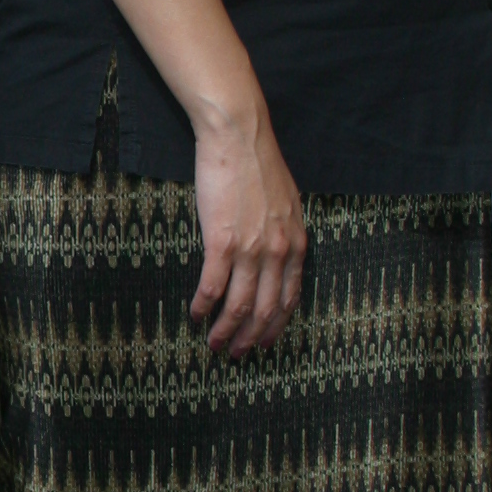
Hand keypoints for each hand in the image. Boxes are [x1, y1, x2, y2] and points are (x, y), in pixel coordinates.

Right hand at [189, 105, 305, 355]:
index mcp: (296, 243)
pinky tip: (195, 314)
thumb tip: (279, 255)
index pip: (289, 298)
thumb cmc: (259, 164)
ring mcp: (251, 249)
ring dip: (225, 330)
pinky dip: (203, 306)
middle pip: (265, 310)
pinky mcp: (222, 242)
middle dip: (251, 338)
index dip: (276, 325)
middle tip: (238, 355)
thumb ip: (286, 233)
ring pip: (239, 306)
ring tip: (214, 344)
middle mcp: (278, 252)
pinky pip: (212, 286)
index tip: (266, 342)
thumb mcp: (288, 203)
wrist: (239, 137)